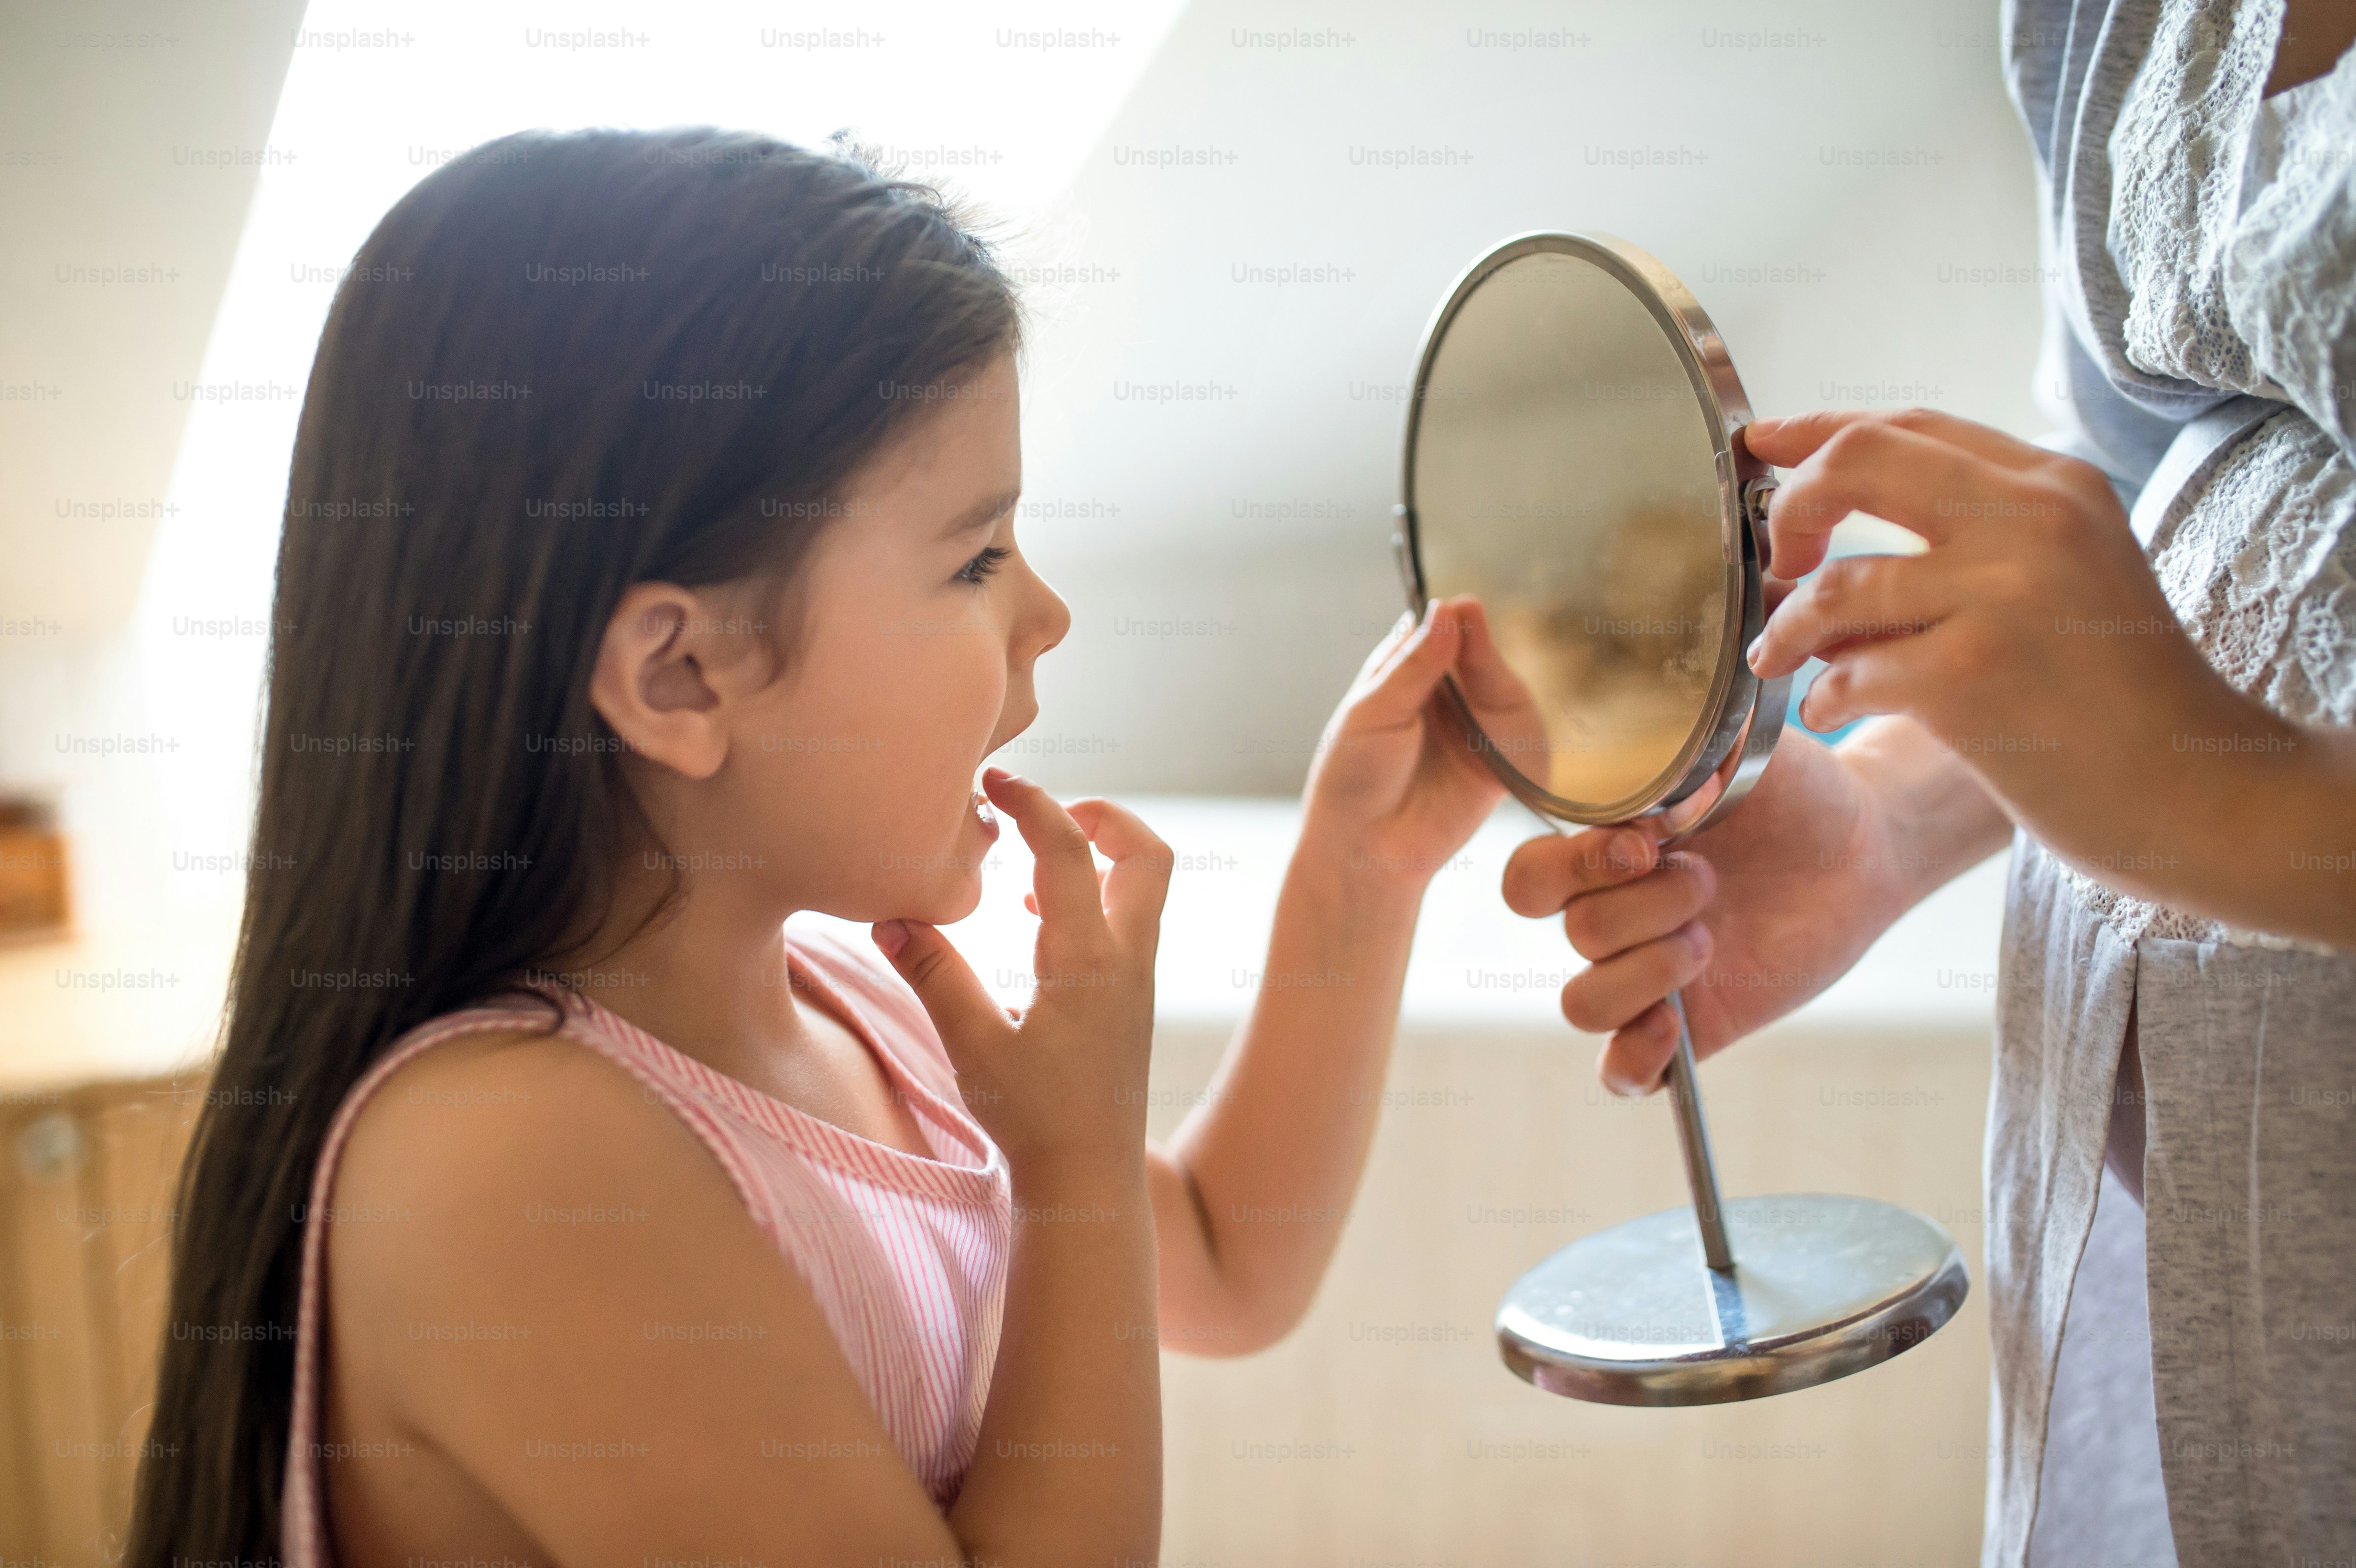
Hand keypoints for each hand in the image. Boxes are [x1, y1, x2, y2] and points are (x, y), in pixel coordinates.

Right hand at [872, 767, 1169, 1173]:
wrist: (1091, 1184)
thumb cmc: (1035, 1120)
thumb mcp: (973, 1046)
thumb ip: (935, 975)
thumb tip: (892, 916)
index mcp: (1089, 958)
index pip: (1069, 848)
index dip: (1033, 802)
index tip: (993, 781)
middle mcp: (1127, 960)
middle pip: (1147, 853)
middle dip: (1103, 815)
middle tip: (1043, 813)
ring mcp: (1137, 982)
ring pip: (1143, 889)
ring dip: (1097, 858)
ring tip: (1029, 868)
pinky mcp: (1133, 1004)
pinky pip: (1128, 925)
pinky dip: (1094, 900)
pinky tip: (1039, 923)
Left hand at [1297, 594, 1521, 889]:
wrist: (1365, 851)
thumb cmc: (1352, 778)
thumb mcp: (1374, 712)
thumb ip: (1413, 665)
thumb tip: (1446, 609)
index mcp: (1402, 672)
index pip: (1434, 629)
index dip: (1449, 617)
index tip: (1459, 608)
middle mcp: (1442, 694)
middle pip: (1474, 652)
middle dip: (1478, 644)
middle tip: (1475, 628)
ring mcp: (1473, 726)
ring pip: (1500, 686)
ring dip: (1497, 676)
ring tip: (1483, 673)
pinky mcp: (1499, 763)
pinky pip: (1522, 733)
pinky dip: (1520, 722)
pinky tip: (1506, 717)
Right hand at [1502, 727, 1925, 1094]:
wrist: (1861, 841)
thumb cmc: (1791, 790)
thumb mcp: (1733, 754)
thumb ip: (1677, 757)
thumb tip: (1639, 781)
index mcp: (1601, 854)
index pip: (1529, 879)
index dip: (1574, 868)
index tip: (1647, 845)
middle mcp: (1612, 915)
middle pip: (1573, 934)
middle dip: (1642, 907)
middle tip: (1708, 880)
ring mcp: (1645, 974)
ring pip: (1584, 1004)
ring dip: (1645, 972)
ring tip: (1708, 940)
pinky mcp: (1690, 1026)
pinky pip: (1620, 1072)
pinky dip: (1632, 1059)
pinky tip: (1672, 1028)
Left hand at [1741, 407, 2285, 891]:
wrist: (2196, 790)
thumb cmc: (2121, 696)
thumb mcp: (2067, 575)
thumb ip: (1973, 537)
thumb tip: (1827, 537)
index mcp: (2054, 485)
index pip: (1909, 427)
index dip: (1818, 432)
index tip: (1765, 448)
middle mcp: (2030, 520)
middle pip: (1857, 461)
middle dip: (1791, 506)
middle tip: (1778, 559)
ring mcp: (2002, 594)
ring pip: (1836, 584)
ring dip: (1789, 628)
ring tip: (1781, 658)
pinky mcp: (1970, 674)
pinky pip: (1849, 669)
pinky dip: (1822, 694)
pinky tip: (1827, 710)